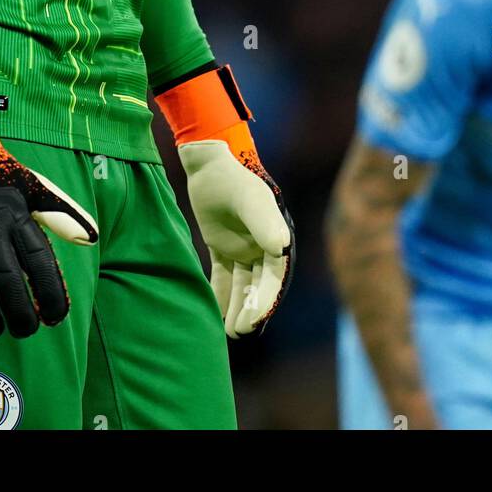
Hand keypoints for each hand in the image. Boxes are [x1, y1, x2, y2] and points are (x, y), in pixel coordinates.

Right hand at [0, 117, 98, 339]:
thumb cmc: (3, 179)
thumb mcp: (36, 189)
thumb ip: (62, 214)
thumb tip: (91, 239)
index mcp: (17, 214)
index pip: (38, 259)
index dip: (50, 291)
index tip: (57, 317)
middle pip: (6, 276)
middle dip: (19, 310)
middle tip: (27, 331)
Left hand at [179, 139, 294, 336]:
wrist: (210, 159)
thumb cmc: (233, 176)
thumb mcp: (250, 199)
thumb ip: (264, 222)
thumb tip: (282, 248)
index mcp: (275, 234)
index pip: (274, 275)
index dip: (266, 299)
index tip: (254, 321)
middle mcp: (262, 243)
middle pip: (260, 283)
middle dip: (252, 308)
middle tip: (240, 332)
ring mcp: (243, 244)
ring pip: (242, 282)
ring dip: (238, 305)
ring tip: (229, 332)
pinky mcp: (222, 243)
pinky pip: (223, 274)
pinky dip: (220, 293)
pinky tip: (215, 312)